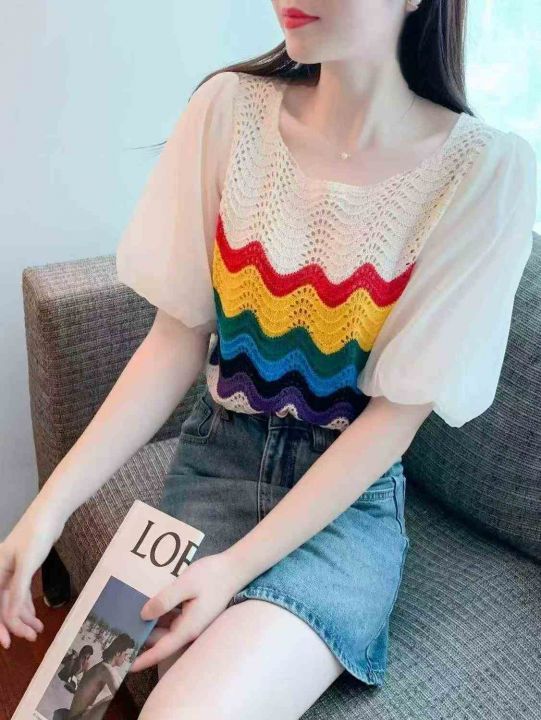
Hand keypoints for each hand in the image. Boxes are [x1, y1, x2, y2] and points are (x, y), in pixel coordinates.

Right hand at [0, 505, 64, 648]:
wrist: (49, 513)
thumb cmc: (36, 534)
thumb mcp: (27, 563)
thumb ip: (17, 590)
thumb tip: (11, 616)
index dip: (0, 626)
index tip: (7, 643)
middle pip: (3, 606)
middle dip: (15, 624)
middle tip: (30, 638)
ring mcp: (10, 572)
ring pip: (12, 601)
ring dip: (24, 617)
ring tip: (37, 631)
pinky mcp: (22, 570)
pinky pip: (20, 593)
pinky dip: (27, 606)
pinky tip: (35, 617)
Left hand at [129, 552, 240, 672]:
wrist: (234, 569)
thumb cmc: (211, 576)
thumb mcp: (186, 585)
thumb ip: (164, 600)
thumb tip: (143, 615)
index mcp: (188, 628)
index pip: (161, 651)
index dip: (142, 659)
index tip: (123, 666)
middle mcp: (189, 630)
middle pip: (160, 641)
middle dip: (141, 640)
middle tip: (117, 635)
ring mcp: (192, 622)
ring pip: (165, 630)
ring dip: (149, 626)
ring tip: (126, 619)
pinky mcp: (193, 613)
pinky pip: (172, 620)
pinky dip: (159, 616)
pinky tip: (147, 605)